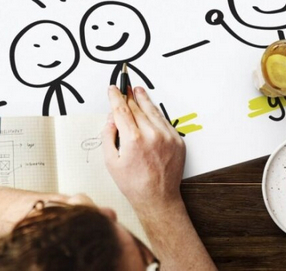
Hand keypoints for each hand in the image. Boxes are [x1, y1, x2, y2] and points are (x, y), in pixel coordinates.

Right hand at [101, 86, 184, 213]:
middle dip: (128, 97)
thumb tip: (111, 119)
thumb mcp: (111, 161)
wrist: (158, 198)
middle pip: (137, 107)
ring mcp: (167, 137)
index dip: (115, 97)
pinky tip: (150, 109)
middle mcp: (152, 135)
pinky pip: (164, 121)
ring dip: (143, 99)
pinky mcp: (177, 140)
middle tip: (123, 88)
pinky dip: (155, 114)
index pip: (121, 110)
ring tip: (137, 90)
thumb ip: (108, 136)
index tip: (113, 89)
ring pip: (152, 111)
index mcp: (133, 139)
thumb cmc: (133, 184)